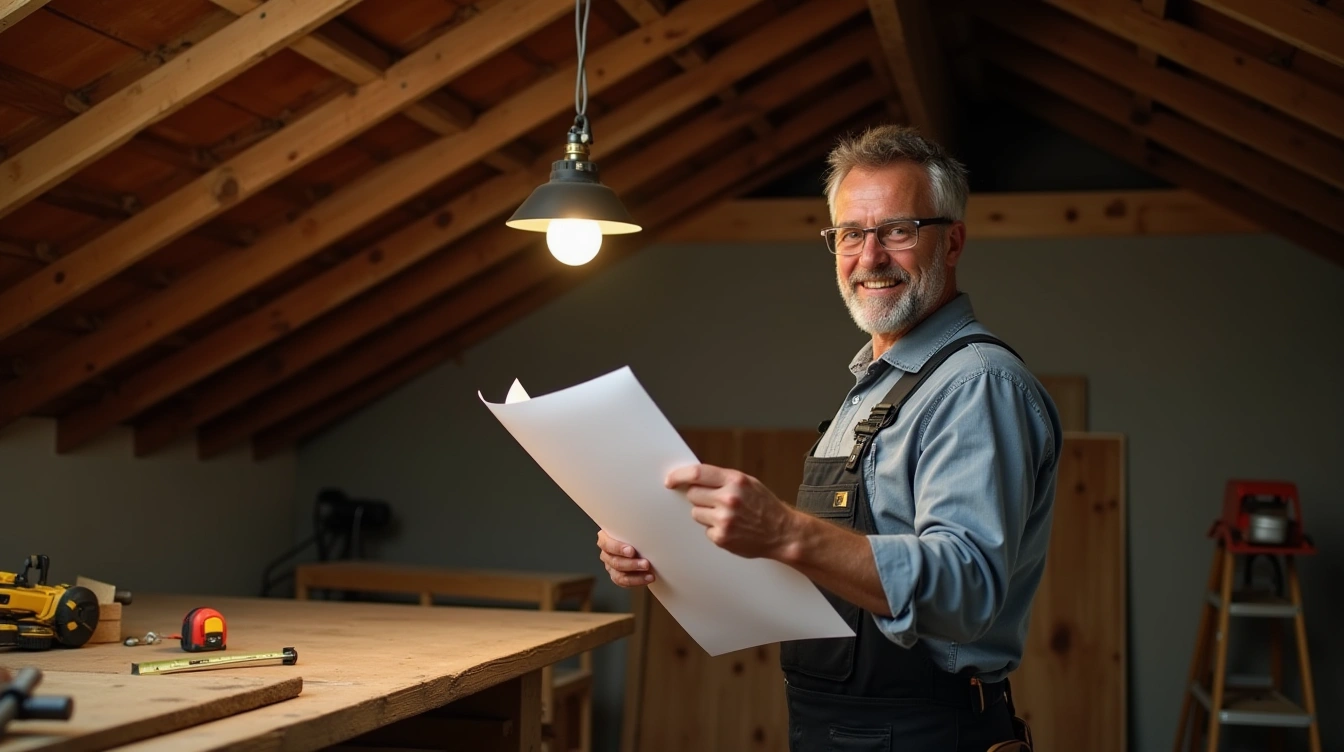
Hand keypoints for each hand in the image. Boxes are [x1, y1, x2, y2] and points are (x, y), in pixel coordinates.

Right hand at [597, 529, 655, 587]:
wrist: (639, 544)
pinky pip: (624, 582)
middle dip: (632, 564)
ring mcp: (610, 566)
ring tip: (649, 574)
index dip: (618, 548)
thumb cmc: (634, 534)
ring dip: (636, 576)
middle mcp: (606, 553)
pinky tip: (647, 578)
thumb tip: (646, 534)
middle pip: (614, 561)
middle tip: (646, 563)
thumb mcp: (632, 530)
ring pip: (619, 575)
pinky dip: (637, 581)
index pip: (607, 544)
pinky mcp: (616, 576)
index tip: (631, 551)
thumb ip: (633, 532)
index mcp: (605, 538)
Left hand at [666, 464, 798, 559]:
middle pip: (693, 494)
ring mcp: (724, 519)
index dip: (679, 476)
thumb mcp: (748, 483)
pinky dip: (715, 529)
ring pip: (696, 513)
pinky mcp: (721, 537)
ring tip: (727, 516)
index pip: (697, 474)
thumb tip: (693, 478)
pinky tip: (732, 528)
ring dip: (706, 514)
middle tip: (714, 501)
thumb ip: (723, 479)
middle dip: (699, 497)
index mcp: (735, 480)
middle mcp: (729, 499)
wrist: (783, 532)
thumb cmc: (765, 506)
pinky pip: (706, 530)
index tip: (670, 481)